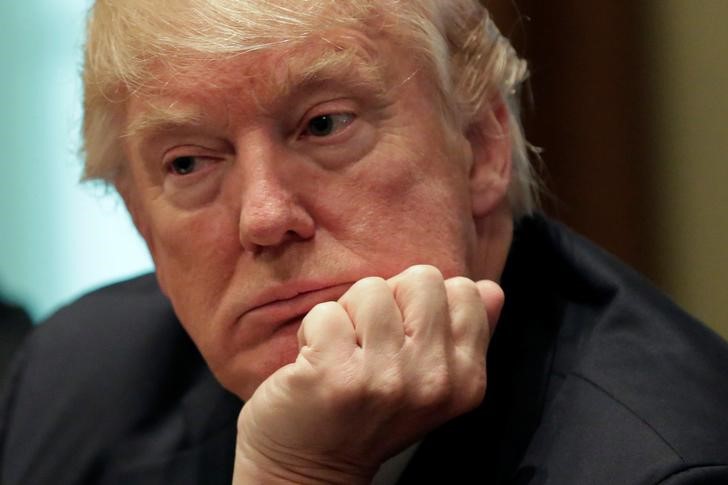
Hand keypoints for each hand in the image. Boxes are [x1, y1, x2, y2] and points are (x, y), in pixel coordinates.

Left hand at [233, 265, 503, 483]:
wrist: (313, 468)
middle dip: (389, 300)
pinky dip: (312, 331)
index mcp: (466, 378)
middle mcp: (434, 380)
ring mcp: (385, 378)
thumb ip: (464, 331)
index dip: (423, 303)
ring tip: (343, 352)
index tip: (402, 336)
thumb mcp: (431, 380)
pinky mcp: (336, 375)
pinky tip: (316, 363)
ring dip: (348, 315)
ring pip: (371, 289)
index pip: (463, 291)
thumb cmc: (369, 415)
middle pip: (421, 279)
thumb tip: (491, 288)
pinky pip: (326, 312)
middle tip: (370, 342)